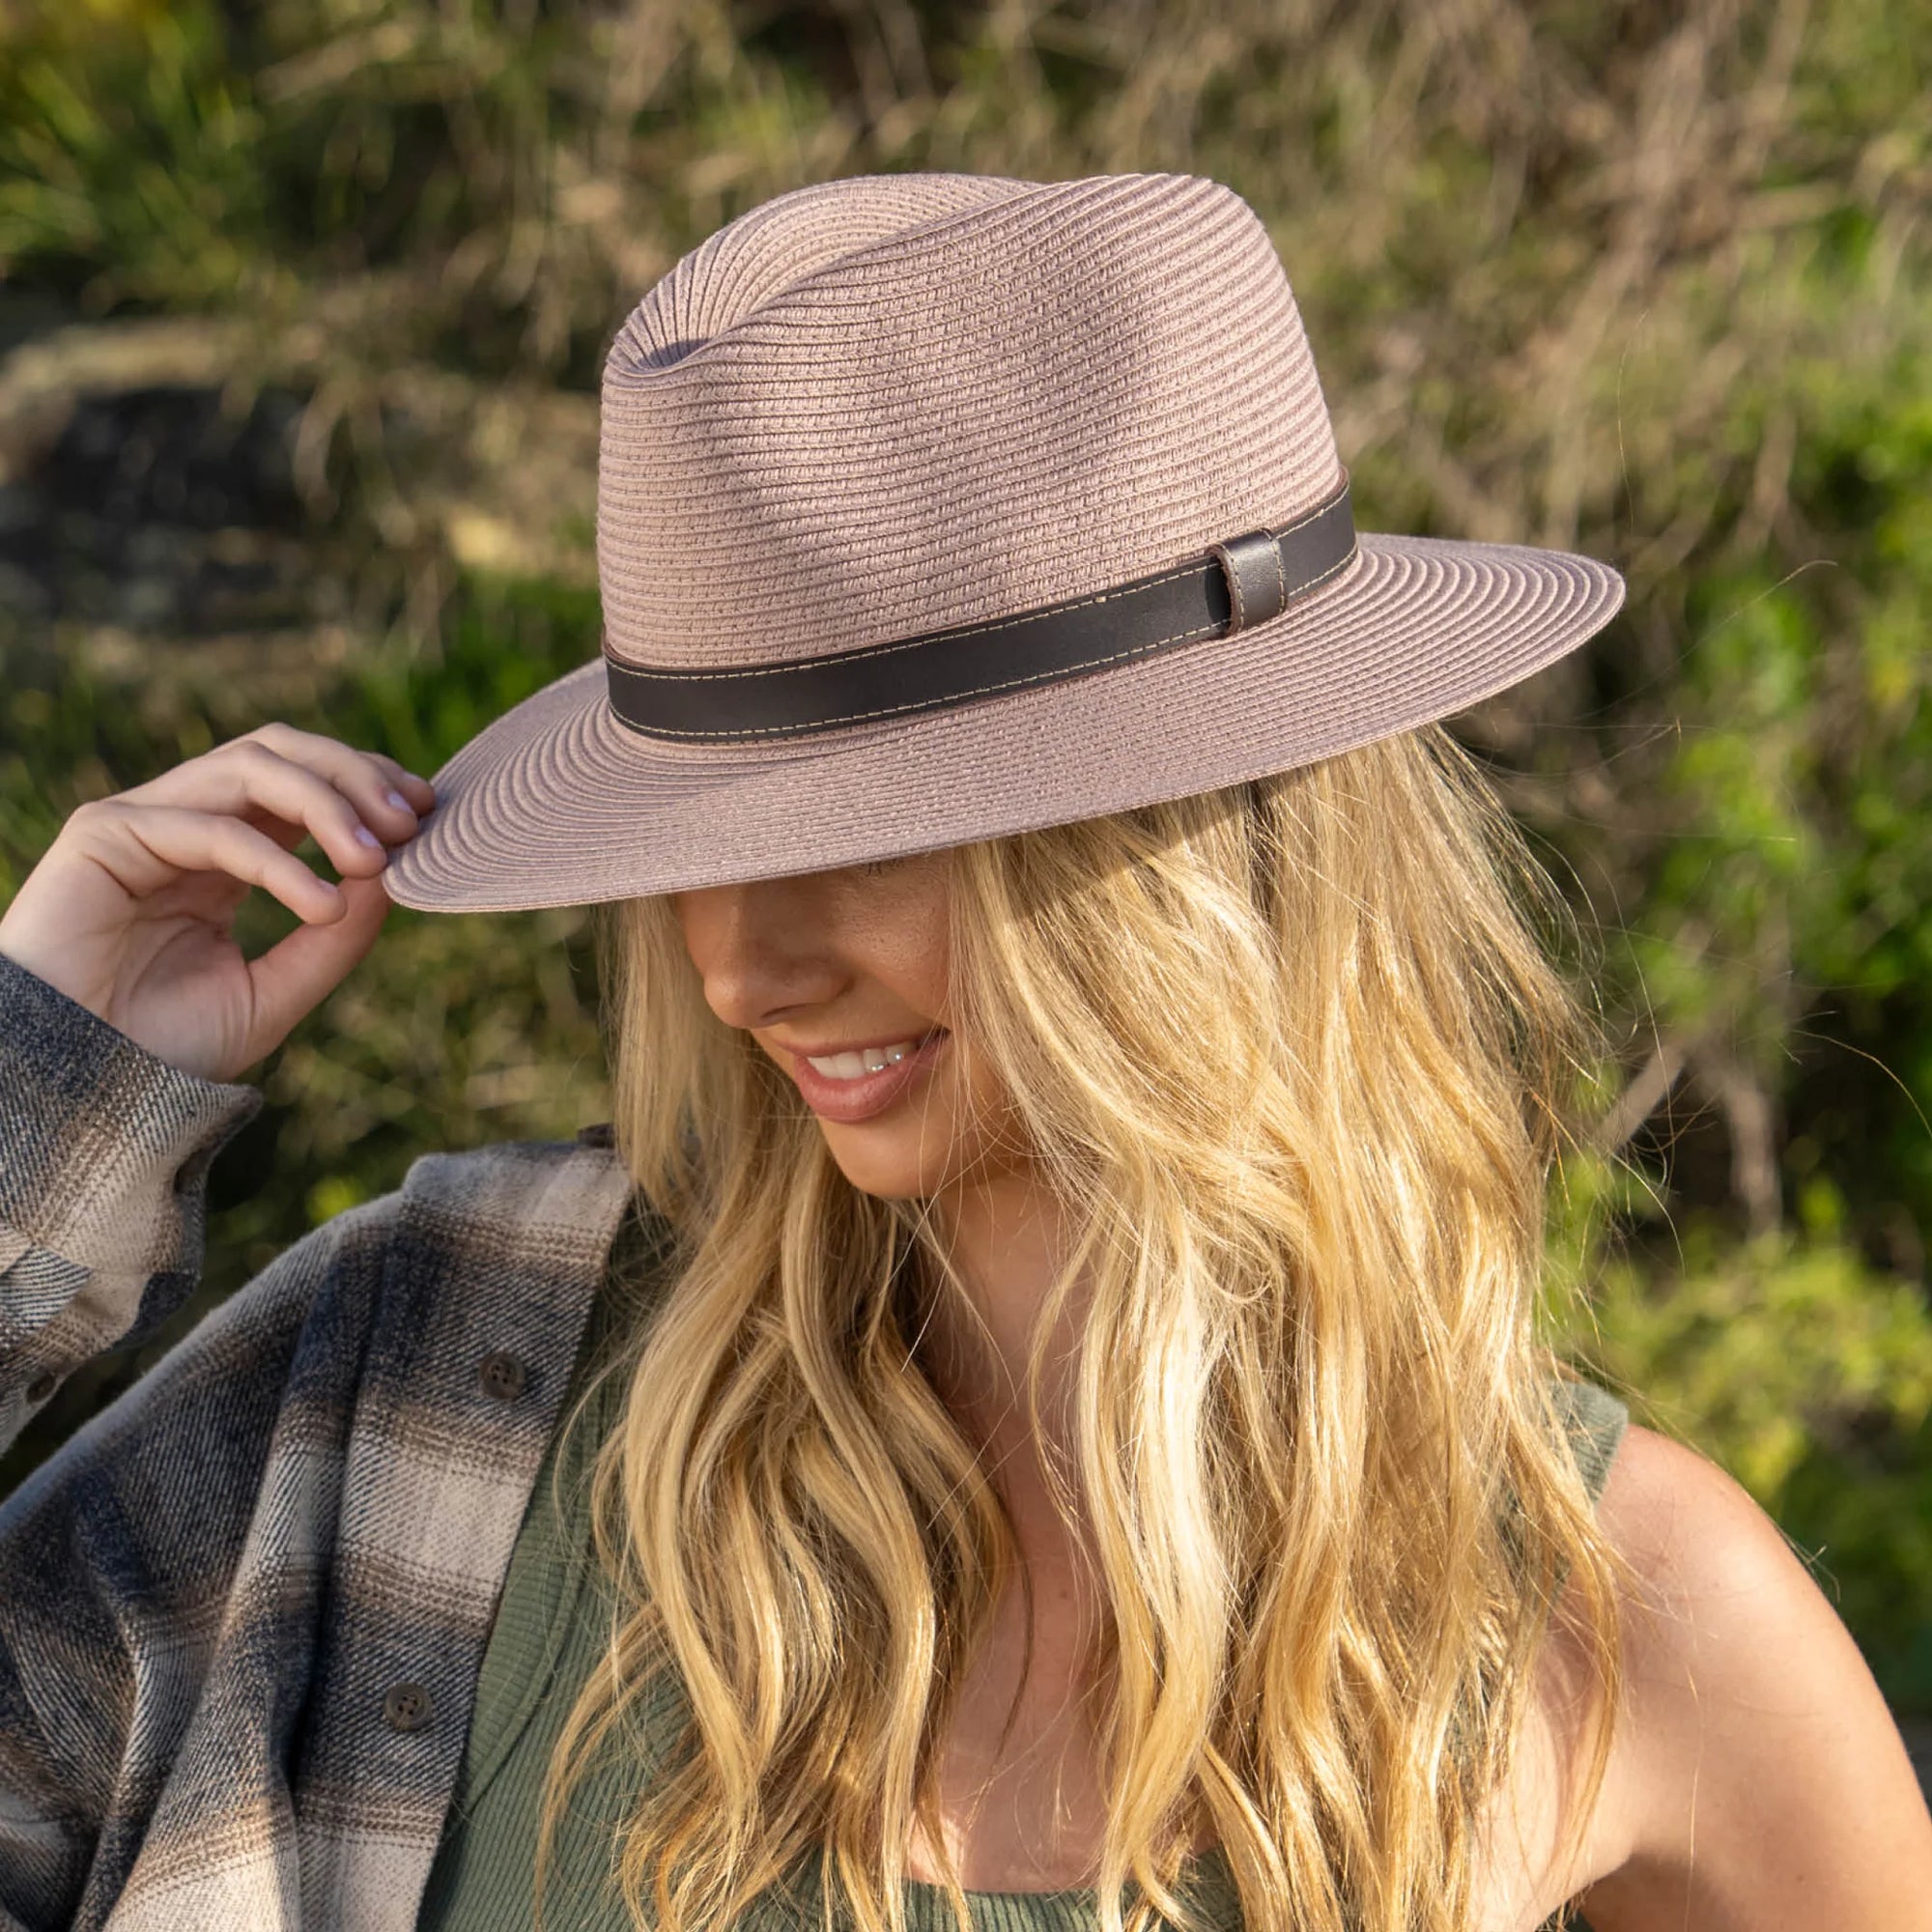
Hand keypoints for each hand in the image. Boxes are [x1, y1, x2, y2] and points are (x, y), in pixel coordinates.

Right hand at [0, 723, 435, 1081]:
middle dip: (354, 774)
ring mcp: (142, 822)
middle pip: (280, 752)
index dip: (366, 783)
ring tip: (376, 858)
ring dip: (325, 803)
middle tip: (410, 821)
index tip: (427, 813)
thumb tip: (394, 873)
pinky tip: (322, 904)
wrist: (80, 1096)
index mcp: (226, 853)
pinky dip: (277, 861)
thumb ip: (336, 938)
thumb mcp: (276, 992)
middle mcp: (185, 823)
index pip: (303, 781)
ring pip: (249, 768)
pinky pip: (209, 828)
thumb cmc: (166, 1048)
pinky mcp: (103, 836)